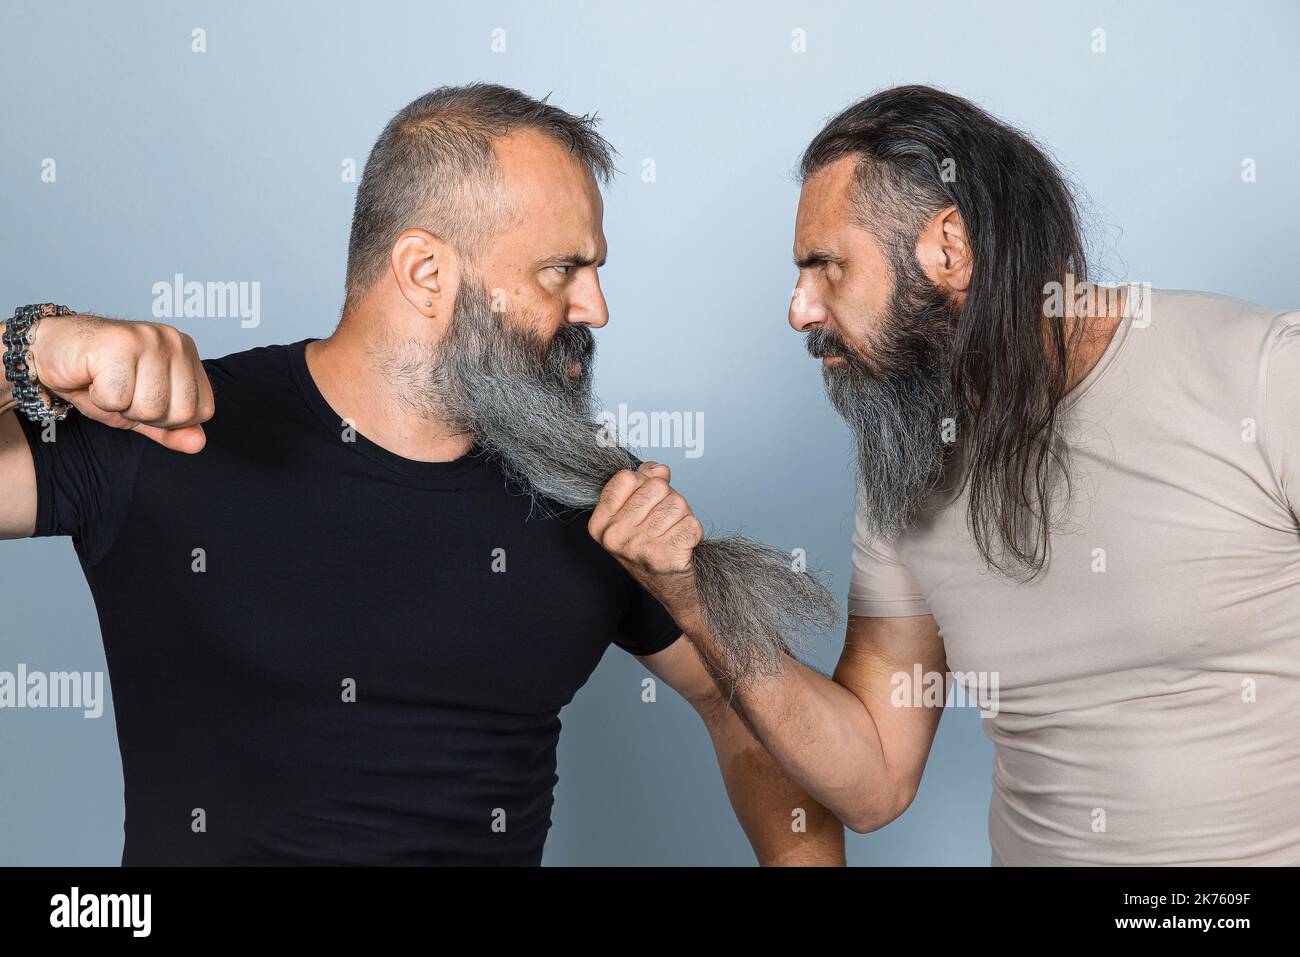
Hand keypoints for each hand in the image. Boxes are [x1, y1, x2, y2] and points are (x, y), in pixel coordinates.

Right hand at [27, 314, 213, 452]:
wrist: (50, 352)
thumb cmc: (97, 379)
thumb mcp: (140, 412)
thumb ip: (171, 429)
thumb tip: (199, 443)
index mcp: (186, 353)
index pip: (202, 410)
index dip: (168, 420)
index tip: (141, 398)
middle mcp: (173, 341)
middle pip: (180, 412)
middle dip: (144, 414)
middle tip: (120, 391)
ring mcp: (148, 339)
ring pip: (149, 407)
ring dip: (119, 405)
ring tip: (106, 382)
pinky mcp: (119, 342)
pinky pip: (117, 398)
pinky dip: (99, 397)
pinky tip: (92, 376)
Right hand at [588, 462, 705, 615]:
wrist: (670, 588)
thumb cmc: (652, 546)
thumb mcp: (636, 513)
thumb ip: (645, 482)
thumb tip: (659, 470)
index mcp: (601, 522)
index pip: (627, 477)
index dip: (645, 482)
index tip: (647, 501)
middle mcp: (614, 536)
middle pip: (656, 487)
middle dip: (668, 499)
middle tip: (664, 522)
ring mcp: (638, 548)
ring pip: (677, 504)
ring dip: (683, 517)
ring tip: (673, 533)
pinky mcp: (664, 558)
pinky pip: (691, 524)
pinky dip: (693, 532)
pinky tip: (682, 545)